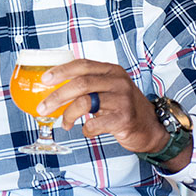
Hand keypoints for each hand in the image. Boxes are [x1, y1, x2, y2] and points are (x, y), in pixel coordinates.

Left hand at [36, 59, 169, 155]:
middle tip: (43, 108)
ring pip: (85, 102)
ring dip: (68, 115)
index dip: (61, 70)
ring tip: (65, 124)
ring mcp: (122, 100)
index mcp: (111, 70)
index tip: (45, 79)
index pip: (82, 65)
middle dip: (57, 96)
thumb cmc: (123, 107)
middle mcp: (117, 82)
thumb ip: (88, 84)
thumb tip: (54, 87)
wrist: (151, 127)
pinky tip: (86, 130)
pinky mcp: (124, 119)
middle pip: (80, 84)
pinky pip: (96, 123)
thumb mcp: (108, 89)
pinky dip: (86, 129)